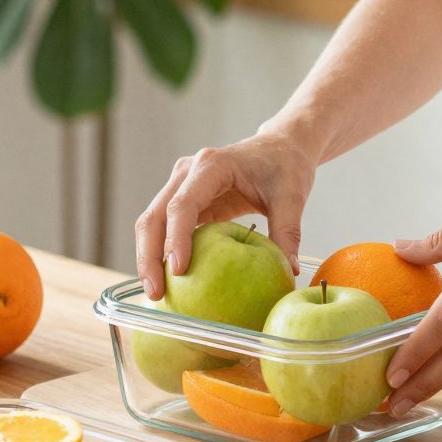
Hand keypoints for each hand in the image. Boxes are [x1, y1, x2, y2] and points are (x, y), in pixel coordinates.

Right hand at [134, 127, 318, 298]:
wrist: (280, 147)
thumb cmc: (286, 166)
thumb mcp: (292, 197)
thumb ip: (288, 232)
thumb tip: (289, 270)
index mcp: (212, 165)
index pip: (183, 204)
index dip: (177, 238)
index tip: (178, 271)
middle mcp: (188, 172)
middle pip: (155, 215)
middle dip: (149, 256)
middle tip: (157, 293)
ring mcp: (181, 185)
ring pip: (153, 223)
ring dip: (150, 258)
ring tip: (157, 294)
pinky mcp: (185, 201)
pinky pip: (166, 229)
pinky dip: (163, 254)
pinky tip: (170, 283)